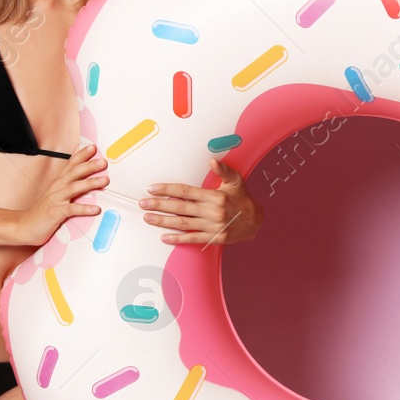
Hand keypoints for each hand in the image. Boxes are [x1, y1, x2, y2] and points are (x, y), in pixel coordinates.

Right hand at [9, 144, 108, 244]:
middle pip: (74, 173)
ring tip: (105, 180)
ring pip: (74, 188)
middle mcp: (57, 188)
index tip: (92, 147)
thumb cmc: (43, 211)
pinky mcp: (56, 213)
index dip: (81, 155)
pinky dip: (84, 208)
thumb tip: (85, 179)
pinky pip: (71, 210)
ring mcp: (56, 200)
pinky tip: (96, 209)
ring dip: (90, 183)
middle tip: (103, 161)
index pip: (70, 165)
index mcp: (58, 182)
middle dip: (89, 165)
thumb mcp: (56, 194)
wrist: (25, 225)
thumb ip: (69, 185)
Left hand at [140, 157, 263, 247]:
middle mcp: (212, 212)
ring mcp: (212, 227)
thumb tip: (212, 160)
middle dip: (159, 205)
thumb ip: (223, 170)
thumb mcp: (236, 181)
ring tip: (148, 217)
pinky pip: (192, 239)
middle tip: (143, 203)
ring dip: (163, 221)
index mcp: (215, 196)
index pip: (186, 191)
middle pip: (180, 208)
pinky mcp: (213, 238)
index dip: (167, 189)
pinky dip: (177, 239)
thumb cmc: (243, 199)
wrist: (255, 222)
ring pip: (183, 224)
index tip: (152, 189)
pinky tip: (164, 237)